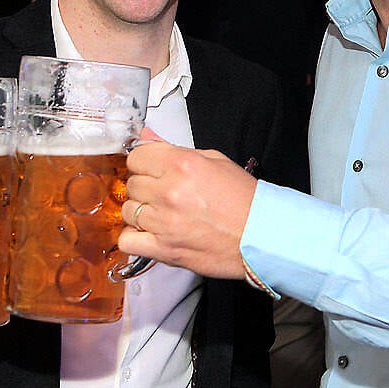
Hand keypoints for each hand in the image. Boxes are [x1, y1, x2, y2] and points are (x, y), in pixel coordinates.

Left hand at [119, 129, 257, 279]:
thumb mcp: (214, 161)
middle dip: (145, 186)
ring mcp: (164, 222)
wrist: (261, 235)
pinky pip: (127, 240)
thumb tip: (147, 138)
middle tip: (164, 193)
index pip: (136, 157)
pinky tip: (150, 233)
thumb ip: (174, 149)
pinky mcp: (164, 249)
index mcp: (182, 165)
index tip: (152, 169)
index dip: (144, 163)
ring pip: (128, 210)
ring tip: (161, 213)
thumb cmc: (244, 200)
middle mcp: (169, 192)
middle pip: (131, 184)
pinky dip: (134, 237)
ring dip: (141, 211)